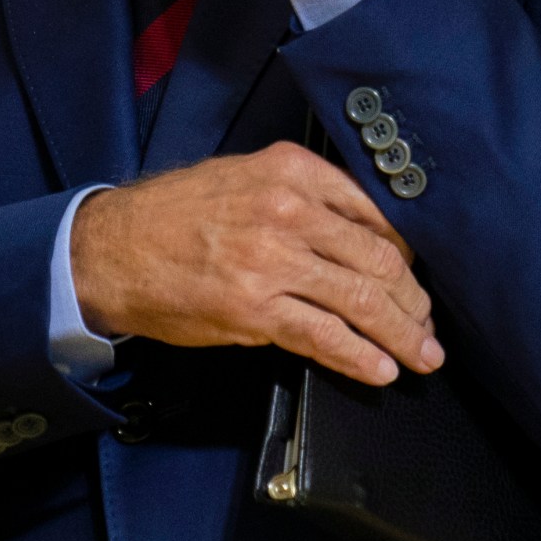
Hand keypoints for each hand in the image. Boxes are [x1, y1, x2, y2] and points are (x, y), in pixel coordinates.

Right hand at [70, 143, 442, 385]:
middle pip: (379, 259)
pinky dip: (359, 356)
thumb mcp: (248, 177)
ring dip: (402, 334)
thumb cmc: (178, 215)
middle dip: (414, 299)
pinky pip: (324, 336)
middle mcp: (289, 211)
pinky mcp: (255, 310)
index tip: (418, 275)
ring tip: (422, 353)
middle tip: (429, 322)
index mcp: (293, 172)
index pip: (376, 213)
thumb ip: (307, 197)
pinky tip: (381, 368)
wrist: (111, 249)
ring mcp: (273, 262)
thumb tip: (365, 233)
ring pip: (361, 300)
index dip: (408, 252)